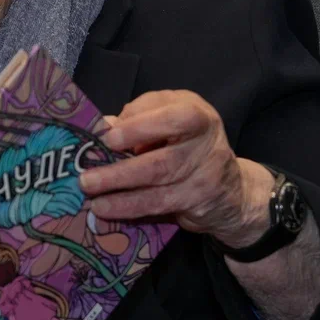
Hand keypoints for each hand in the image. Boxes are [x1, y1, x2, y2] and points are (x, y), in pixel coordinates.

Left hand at [79, 90, 275, 247]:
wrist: (231, 190)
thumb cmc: (186, 147)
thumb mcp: (167, 124)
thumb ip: (138, 121)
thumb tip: (101, 126)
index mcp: (195, 112)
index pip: (170, 114)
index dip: (139, 125)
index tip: (107, 137)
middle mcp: (206, 140)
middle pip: (165, 155)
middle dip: (123, 166)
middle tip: (88, 175)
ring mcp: (206, 173)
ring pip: (160, 182)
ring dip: (120, 190)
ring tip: (90, 192)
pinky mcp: (199, 200)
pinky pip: (160, 203)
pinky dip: (129, 206)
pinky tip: (105, 208)